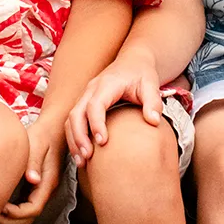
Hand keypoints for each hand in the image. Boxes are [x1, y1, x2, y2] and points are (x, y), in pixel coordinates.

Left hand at [0, 120, 62, 223]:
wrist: (52, 127)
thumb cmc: (42, 135)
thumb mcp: (37, 145)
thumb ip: (34, 162)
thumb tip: (33, 179)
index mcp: (47, 182)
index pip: (34, 209)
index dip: (17, 213)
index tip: (2, 207)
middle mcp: (45, 189)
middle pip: (30, 216)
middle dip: (11, 220)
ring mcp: (41, 188)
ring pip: (27, 213)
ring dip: (10, 216)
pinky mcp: (35, 185)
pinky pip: (24, 203)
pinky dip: (12, 207)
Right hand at [65, 46, 162, 165]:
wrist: (133, 62)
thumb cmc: (141, 74)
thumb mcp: (151, 84)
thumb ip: (153, 102)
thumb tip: (153, 121)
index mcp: (107, 84)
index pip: (95, 104)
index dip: (96, 123)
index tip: (102, 142)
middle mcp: (91, 90)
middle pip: (76, 113)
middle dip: (79, 136)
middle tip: (88, 157)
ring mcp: (85, 96)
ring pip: (71, 119)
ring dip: (74, 140)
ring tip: (82, 161)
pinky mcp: (84, 104)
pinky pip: (73, 122)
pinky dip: (74, 138)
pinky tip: (82, 154)